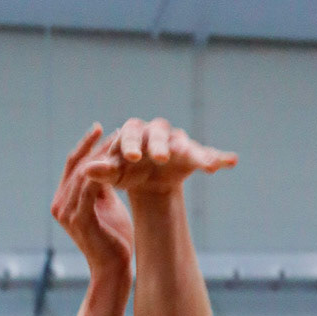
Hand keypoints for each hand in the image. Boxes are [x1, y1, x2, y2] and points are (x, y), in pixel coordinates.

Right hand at [50, 124, 133, 280]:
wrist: (113, 269)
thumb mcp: (106, 206)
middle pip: (77, 166)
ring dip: (103, 156)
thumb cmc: (113, 239)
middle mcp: (59, 204)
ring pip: (84, 174)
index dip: (87, 145)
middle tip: (115, 129)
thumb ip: (101, 186)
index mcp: (63, 200)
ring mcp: (66, 212)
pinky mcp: (79, 219)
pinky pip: (90, 188)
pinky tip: (118, 161)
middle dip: (96, 146)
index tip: (103, 128)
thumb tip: (107, 163)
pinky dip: (103, 172)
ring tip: (121, 142)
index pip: (73, 165)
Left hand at [88, 117, 236, 199]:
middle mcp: (157, 133)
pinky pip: (209, 154)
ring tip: (203, 163)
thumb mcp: (114, 175)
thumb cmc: (127, 173)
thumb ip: (102, 171)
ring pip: (186, 143)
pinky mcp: (194, 155)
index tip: (132, 158)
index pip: (131, 132)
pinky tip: (231, 162)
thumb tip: (85, 171)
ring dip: (193, 151)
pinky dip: (220, 157)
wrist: (148, 183)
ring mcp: (178, 143)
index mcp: (134, 132)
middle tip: (161, 156)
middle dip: (160, 144)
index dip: (132, 143)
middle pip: (159, 133)